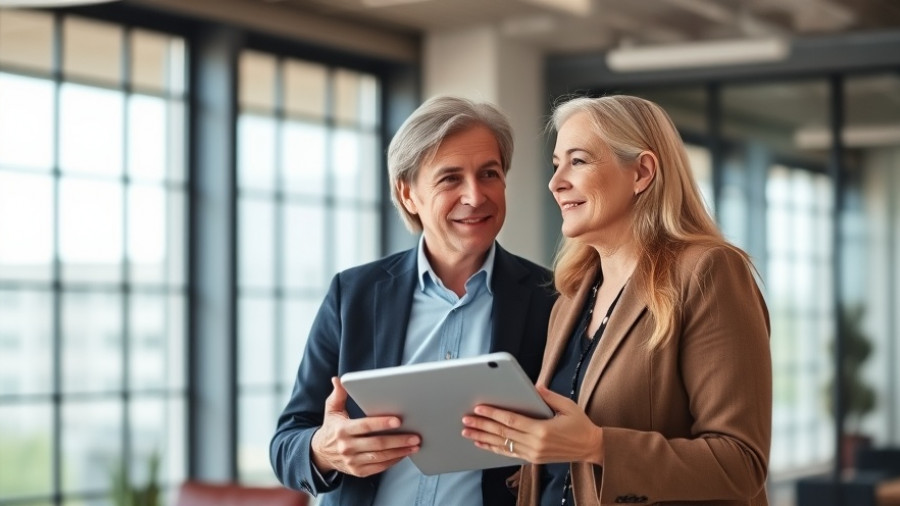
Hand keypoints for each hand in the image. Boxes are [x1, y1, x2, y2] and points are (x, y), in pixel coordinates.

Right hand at [311, 377, 420, 476]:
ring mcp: (353, 461)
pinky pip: (379, 467)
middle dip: (398, 440)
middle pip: (377, 444)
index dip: (382, 423)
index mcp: (342, 430)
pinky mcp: (358, 471)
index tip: (398, 420)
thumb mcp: (331, 410)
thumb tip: (338, 379)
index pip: (365, 426)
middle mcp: (347, 447)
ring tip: (414, 445)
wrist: (320, 454)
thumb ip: (338, 394)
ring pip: (380, 457)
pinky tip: (403, 454)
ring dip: (400, 451)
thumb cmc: (332, 428)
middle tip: (415, 436)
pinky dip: (393, 461)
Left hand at [460, 386, 603, 465]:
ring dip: (483, 438)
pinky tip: (482, 443)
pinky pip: (508, 453)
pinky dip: (493, 448)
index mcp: (543, 430)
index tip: (479, 409)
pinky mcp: (532, 459)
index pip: (512, 421)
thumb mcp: (567, 406)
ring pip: (502, 445)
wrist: (590, 448)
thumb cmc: (580, 424)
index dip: (494, 414)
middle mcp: (535, 444)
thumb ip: (548, 396)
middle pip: (503, 433)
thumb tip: (534, 385)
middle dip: (482, 425)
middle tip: (465, 420)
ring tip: (467, 432)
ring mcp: (533, 453)